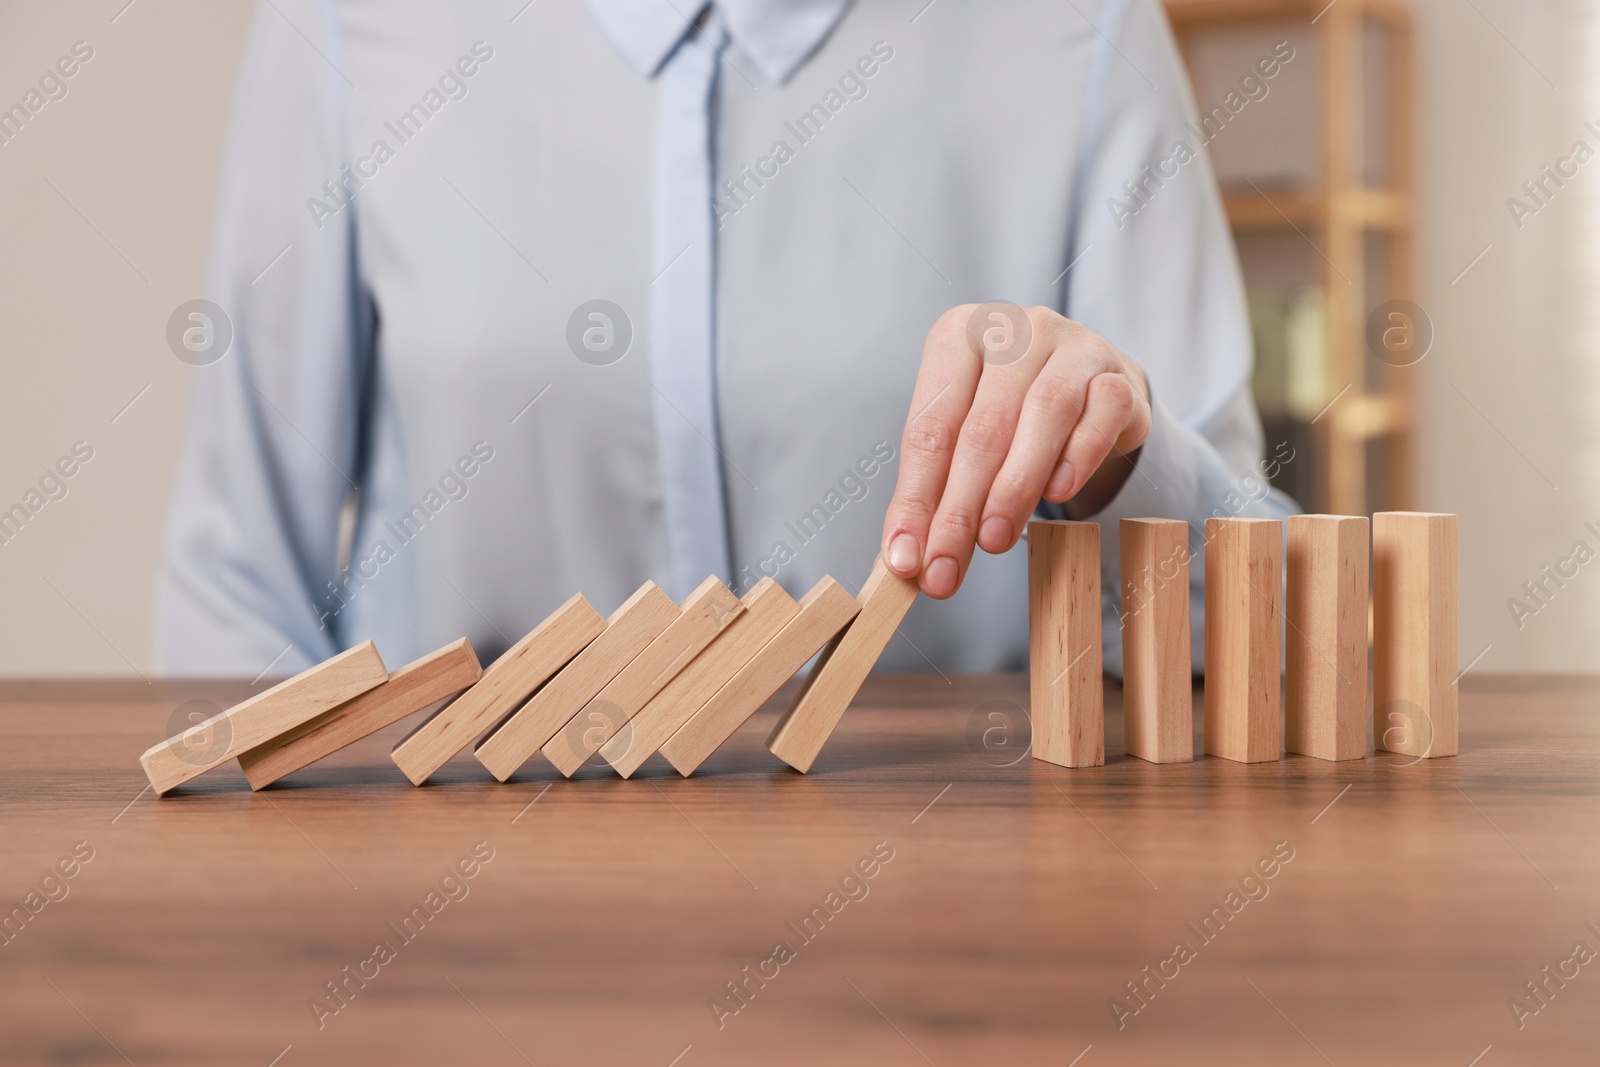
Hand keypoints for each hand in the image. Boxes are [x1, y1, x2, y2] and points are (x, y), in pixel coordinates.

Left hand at [880, 304, 1151, 598]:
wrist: (1091, 388)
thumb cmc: (1012, 412)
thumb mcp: (961, 439)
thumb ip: (933, 493)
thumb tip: (906, 558)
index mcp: (959, 334)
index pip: (929, 427)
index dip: (916, 499)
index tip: (907, 558)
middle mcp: (1015, 330)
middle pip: (982, 428)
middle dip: (960, 509)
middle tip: (945, 567)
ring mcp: (1073, 347)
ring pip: (1043, 415)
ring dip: (1015, 488)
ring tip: (993, 541)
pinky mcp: (1118, 377)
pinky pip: (1100, 416)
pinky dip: (1077, 458)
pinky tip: (1057, 495)